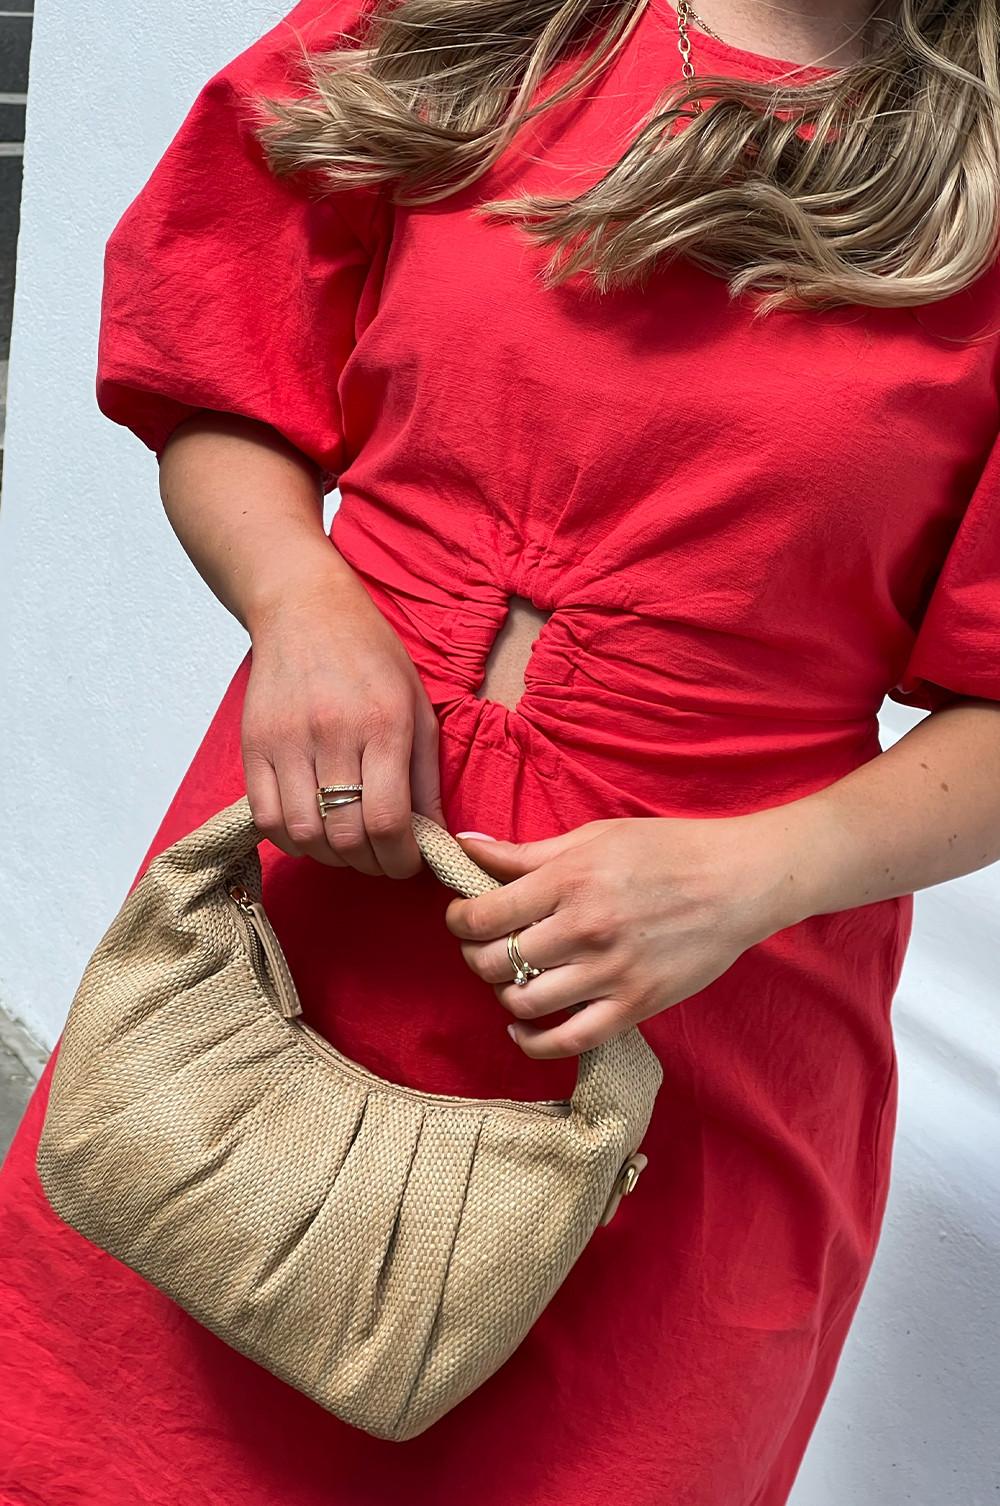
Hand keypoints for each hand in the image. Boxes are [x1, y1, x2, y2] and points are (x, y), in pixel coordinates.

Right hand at [242, 570, 444, 877]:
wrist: (304, 607)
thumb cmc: (370, 655)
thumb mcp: (417, 705)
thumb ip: (426, 776)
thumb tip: (437, 837)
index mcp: (384, 724)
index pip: (389, 821)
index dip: (400, 860)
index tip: (407, 863)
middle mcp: (333, 734)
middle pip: (346, 836)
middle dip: (370, 864)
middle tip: (381, 859)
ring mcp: (287, 741)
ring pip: (304, 835)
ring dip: (330, 856)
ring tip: (348, 846)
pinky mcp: (253, 745)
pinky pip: (267, 818)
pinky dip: (291, 839)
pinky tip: (312, 830)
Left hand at [445, 814, 806, 1056]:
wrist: (739, 881)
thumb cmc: (667, 850)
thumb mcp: (593, 836)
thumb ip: (525, 851)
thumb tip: (464, 845)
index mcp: (569, 880)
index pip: (482, 915)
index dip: (458, 920)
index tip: (461, 918)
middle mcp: (584, 929)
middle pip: (493, 962)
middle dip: (475, 956)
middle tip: (484, 947)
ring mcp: (609, 973)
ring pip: (523, 1002)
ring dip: (504, 993)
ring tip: (512, 978)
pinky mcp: (635, 1006)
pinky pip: (568, 1040)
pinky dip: (533, 1042)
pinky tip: (522, 1028)